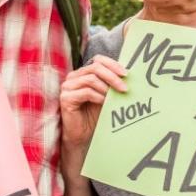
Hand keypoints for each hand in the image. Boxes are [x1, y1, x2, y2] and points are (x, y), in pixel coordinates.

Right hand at [59, 56, 126, 172]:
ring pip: (91, 79)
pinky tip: (104, 103)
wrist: (82, 136)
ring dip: (106, 88)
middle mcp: (73, 77)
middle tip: (125, 88)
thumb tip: (129, 75)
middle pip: (95, 68)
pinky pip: (86, 92)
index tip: (126, 74)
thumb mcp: (106, 96)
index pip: (98, 60)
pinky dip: (98, 97)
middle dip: (113, 77)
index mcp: (82, 73)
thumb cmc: (93, 116)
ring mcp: (67, 87)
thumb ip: (112, 84)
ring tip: (115, 97)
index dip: (112, 64)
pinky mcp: (66, 98)